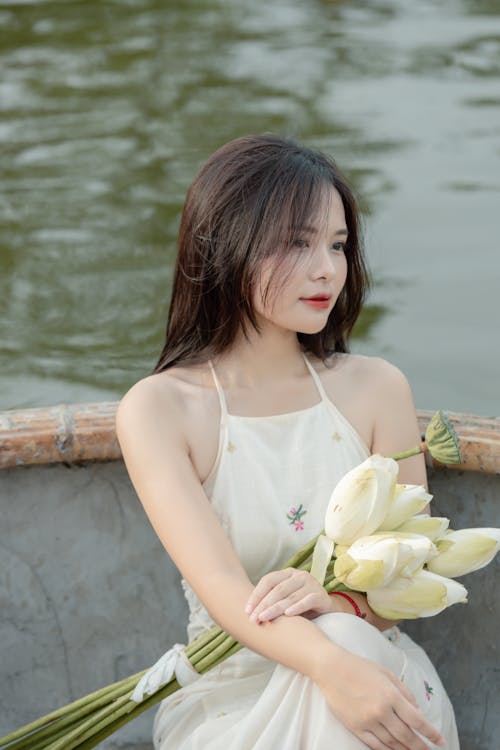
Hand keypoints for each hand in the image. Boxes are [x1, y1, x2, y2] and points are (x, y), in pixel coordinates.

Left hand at [245, 568, 338, 622]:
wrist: (327, 610)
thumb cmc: (300, 605)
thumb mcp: (285, 599)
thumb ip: (271, 601)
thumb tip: (246, 611)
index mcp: (287, 573)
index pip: (268, 580)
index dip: (256, 595)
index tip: (246, 610)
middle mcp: (299, 575)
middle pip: (277, 589)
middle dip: (263, 605)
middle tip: (253, 619)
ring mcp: (311, 583)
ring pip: (290, 596)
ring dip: (275, 609)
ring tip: (264, 619)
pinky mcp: (321, 595)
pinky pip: (307, 600)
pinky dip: (297, 607)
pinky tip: (288, 615)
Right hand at [317, 648, 444, 749]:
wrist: (332, 669)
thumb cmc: (360, 667)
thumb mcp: (387, 673)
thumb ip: (404, 692)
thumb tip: (418, 711)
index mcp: (391, 695)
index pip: (417, 720)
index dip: (431, 733)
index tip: (440, 741)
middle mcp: (381, 711)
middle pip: (407, 736)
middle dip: (420, 746)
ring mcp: (368, 721)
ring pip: (392, 743)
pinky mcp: (355, 727)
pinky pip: (375, 745)